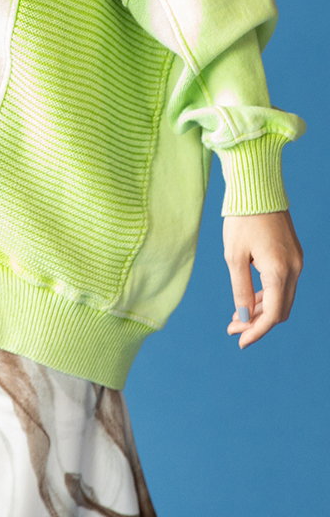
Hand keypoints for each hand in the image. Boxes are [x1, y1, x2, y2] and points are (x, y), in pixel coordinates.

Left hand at [224, 210, 302, 348]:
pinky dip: (267, 295)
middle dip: (257, 323)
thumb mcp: (234, 256)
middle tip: (232, 328)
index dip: (256, 331)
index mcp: (280, 272)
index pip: (272, 315)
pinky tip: (248, 299)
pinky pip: (282, 284)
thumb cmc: (242, 219)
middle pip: (279, 310)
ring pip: (282, 298)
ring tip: (236, 317)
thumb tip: (244, 317)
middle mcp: (294, 269)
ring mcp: (296, 261)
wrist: (257, 188)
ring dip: (261, 310)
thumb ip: (240, 289)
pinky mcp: (293, 254)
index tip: (239, 341)